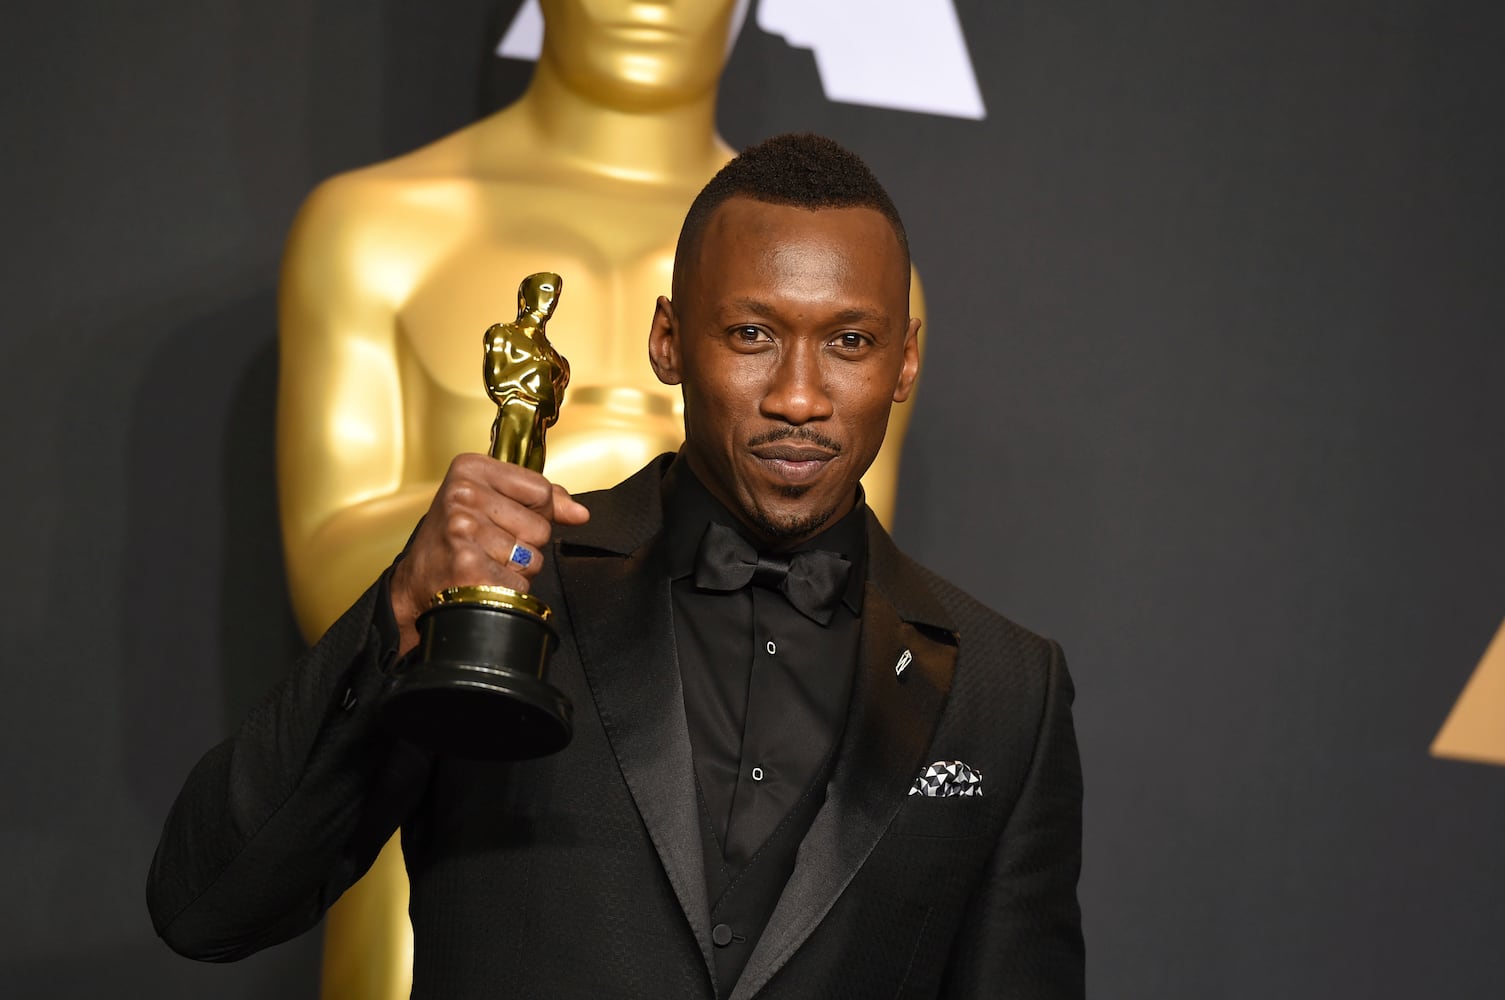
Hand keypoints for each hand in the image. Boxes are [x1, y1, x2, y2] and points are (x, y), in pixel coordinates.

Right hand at [388, 454, 589, 654]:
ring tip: (485, 561)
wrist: (417, 580)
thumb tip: (580, 513)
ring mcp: (464, 529)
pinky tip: (482, 579)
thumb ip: (541, 500)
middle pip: (541, 526)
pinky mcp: (467, 565)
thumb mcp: (492, 501)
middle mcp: (463, 494)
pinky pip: (520, 582)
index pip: (542, 490)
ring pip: (533, 557)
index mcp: (471, 468)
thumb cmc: (455, 538)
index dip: (536, 511)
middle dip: (525, 543)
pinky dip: (508, 589)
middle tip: (490, 544)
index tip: (507, 516)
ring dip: (516, 568)